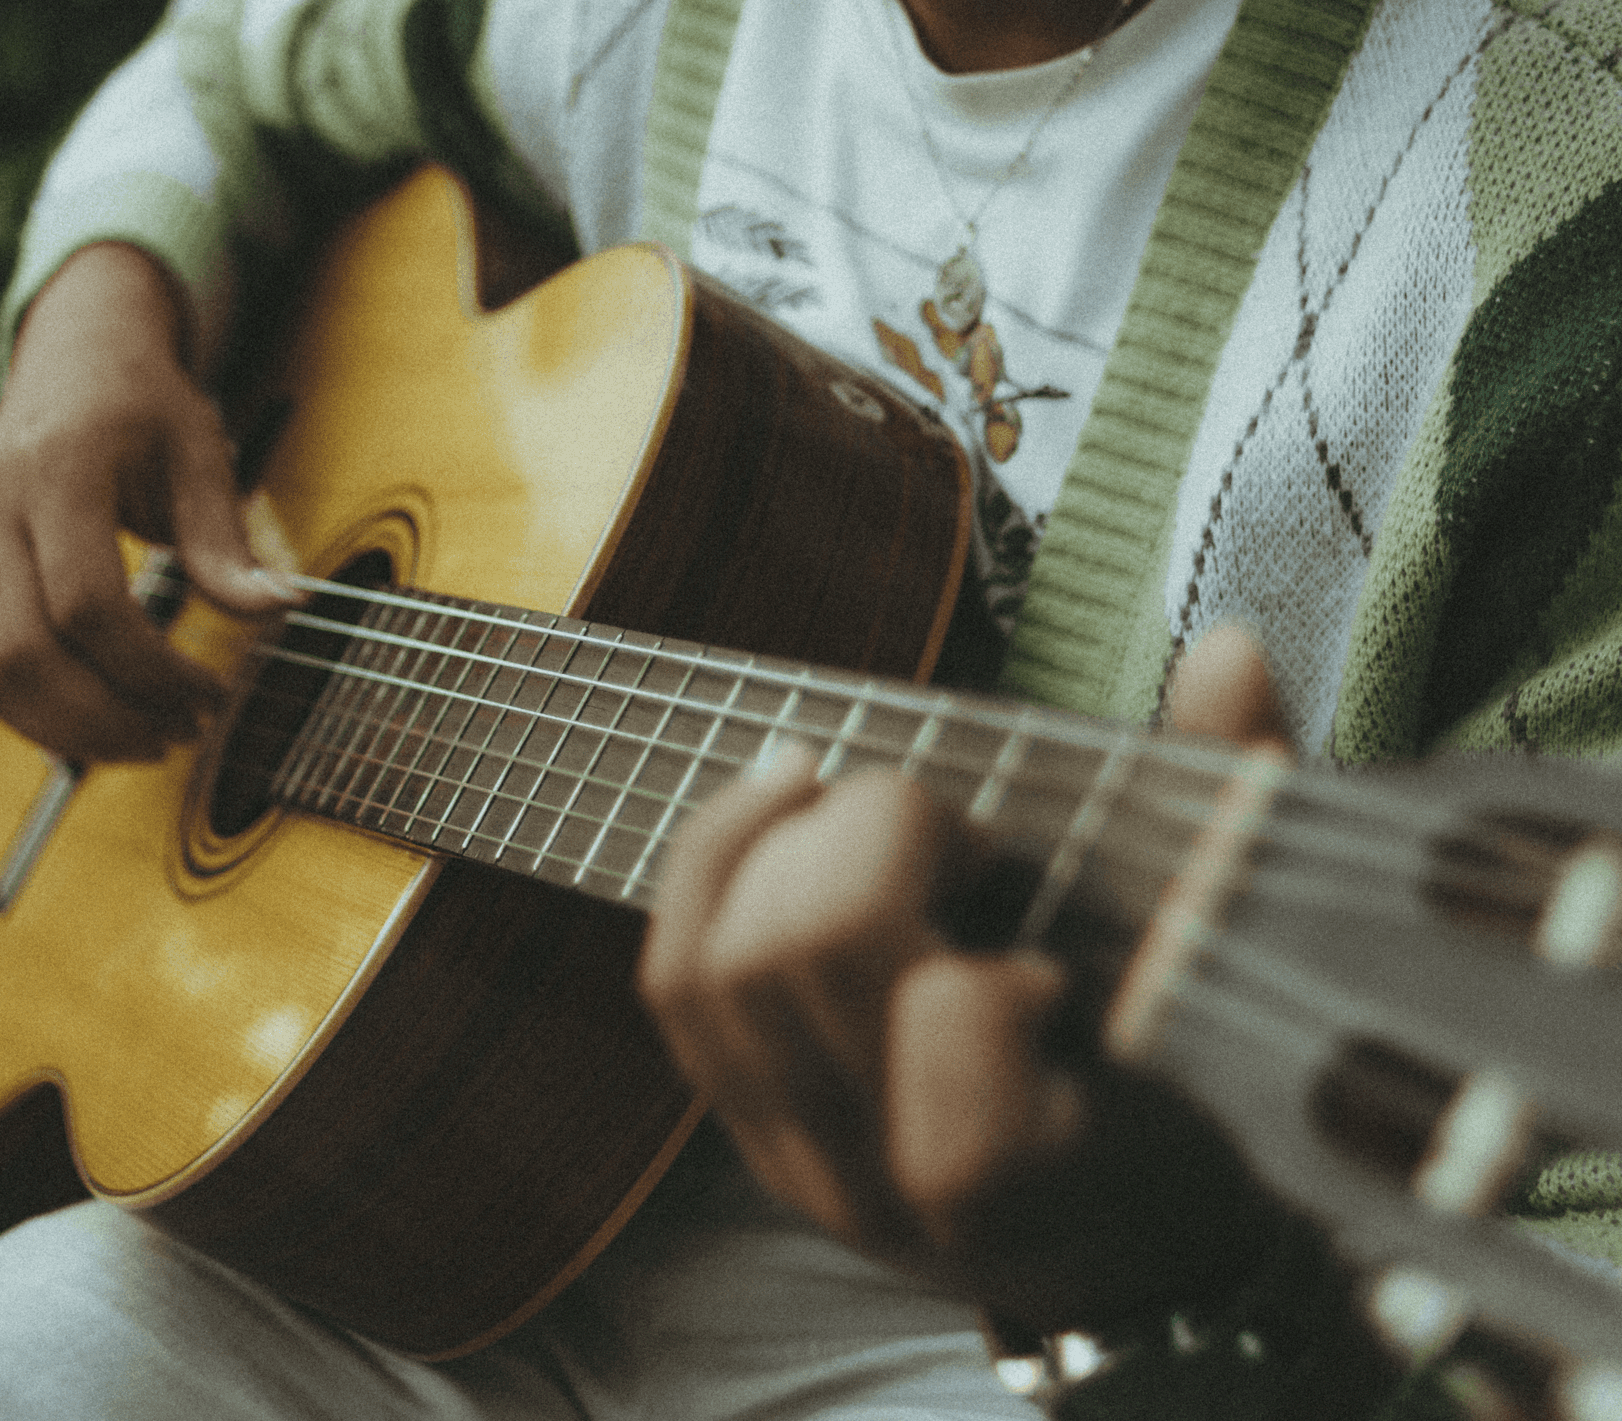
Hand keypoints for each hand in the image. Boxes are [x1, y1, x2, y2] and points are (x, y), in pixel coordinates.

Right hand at [0, 243, 300, 760]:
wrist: (75, 349)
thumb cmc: (144, 400)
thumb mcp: (200, 451)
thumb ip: (226, 539)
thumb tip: (277, 609)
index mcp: (56, 468)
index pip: (85, 602)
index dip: (149, 668)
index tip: (210, 695)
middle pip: (17, 652)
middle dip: (102, 716)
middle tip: (179, 735)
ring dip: (64, 727)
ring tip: (145, 739)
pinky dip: (36, 709)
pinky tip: (103, 718)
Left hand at [639, 625, 1291, 1330]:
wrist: (1116, 1260)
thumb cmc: (1186, 1117)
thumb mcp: (1236, 996)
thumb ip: (1229, 819)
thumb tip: (1223, 649)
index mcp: (1031, 1179)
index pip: (947, 1040)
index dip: (982, 972)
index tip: (1044, 959)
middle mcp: (884, 1185)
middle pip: (794, 957)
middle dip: (870, 836)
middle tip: (954, 833)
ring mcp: (796, 1158)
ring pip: (708, 966)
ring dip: (768, 836)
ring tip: (851, 797)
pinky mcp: (743, 1122)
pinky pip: (673, 983)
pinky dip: (711, 865)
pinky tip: (783, 803)